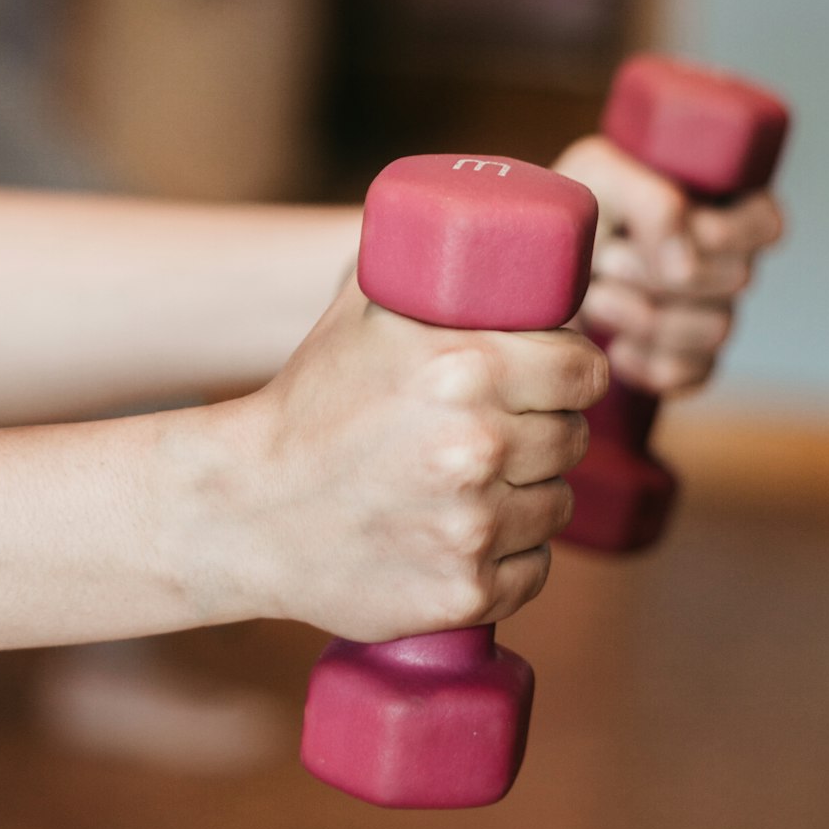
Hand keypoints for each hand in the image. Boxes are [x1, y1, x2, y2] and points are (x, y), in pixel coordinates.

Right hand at [221, 276, 605, 644]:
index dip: (572, 373)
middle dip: (544, 430)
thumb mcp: (364, 313)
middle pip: (574, 437)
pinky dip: (508, 555)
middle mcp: (478, 447)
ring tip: (470, 483)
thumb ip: (432, 271)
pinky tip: (461, 533)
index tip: (553, 380)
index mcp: (466, 368)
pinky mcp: (465, 591)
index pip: (585, 370)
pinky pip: (533, 568)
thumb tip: (496, 236)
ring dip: (527, 493)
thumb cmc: (308, 402)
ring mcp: (473, 527)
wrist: (244, 508)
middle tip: (497, 430)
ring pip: (556, 505)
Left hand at [554, 136, 784, 394]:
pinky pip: (689, 374)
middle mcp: (725, 261)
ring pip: (715, 329)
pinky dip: (643, 362)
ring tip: (595, 298)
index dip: (725, 232)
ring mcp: (709, 314)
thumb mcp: (599, 175)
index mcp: (718, 204)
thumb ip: (651, 202)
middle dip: (658, 271)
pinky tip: (611, 346)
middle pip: (737, 278)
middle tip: (606, 260)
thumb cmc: (570, 210)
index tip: (671, 227)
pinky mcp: (685, 361)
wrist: (528, 270)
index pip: (765, 223)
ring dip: (643, 315)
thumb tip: (685, 267)